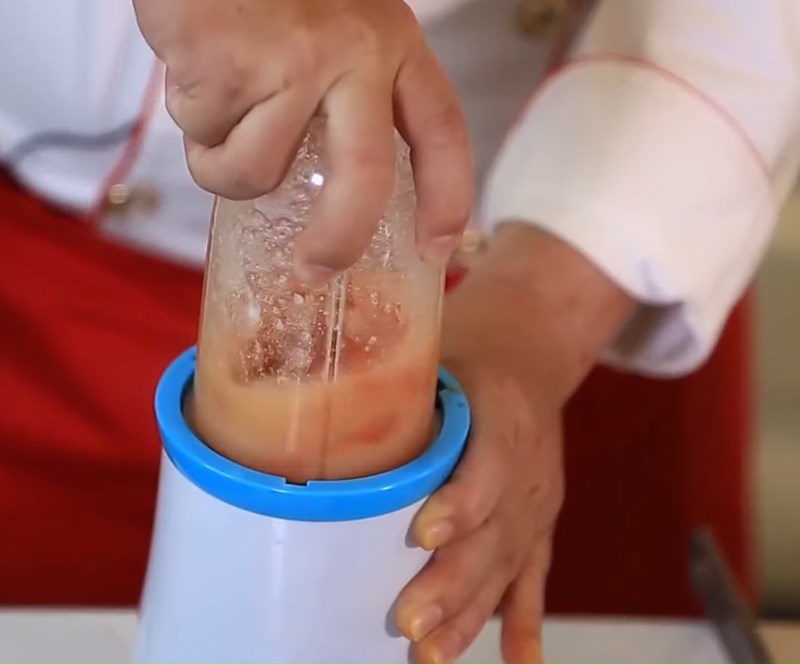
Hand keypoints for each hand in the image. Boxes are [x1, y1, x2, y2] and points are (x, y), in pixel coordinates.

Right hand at [14, 0, 472, 282]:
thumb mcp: (345, 15)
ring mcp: (294, 61)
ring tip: (216, 111)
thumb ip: (355, 88)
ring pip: (257, 172)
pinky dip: (193, 127)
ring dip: (225, 166)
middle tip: (314, 270)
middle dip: (337, 241)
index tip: (439, 248)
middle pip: (365, 180)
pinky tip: (195, 71)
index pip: (443, 132)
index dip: (449, 198)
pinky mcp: (230, 68)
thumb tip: (337, 179)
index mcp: (395, 40)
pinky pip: (207, 142)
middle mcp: (356, 53)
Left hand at [396, 225, 633, 662]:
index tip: (422, 535)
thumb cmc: (473, 344)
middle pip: (496, 532)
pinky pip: (535, 573)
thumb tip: (308, 402)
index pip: (488, 467)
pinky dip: (525, 620)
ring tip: (432, 653)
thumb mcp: (438, 344)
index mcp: (503, 411)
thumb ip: (389, 376)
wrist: (532, 342)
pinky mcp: (538, 517)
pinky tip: (519, 663)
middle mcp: (528, 462)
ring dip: (473, 611)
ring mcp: (536, 496)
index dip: (460, 504)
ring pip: (509, 564)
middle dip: (454, 581)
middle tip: (409, 620)